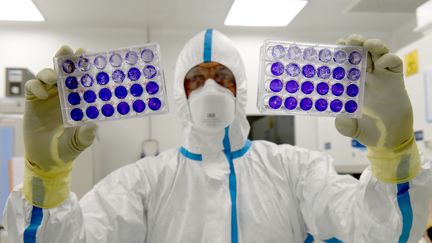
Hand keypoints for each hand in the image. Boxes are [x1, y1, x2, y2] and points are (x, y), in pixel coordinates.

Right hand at [23, 46, 96, 207]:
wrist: (47, 159)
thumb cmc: (68, 148)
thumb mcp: (80, 142)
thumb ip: (87, 135)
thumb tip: (93, 126)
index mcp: (79, 100)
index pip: (82, 80)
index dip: (84, 67)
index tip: (87, 55)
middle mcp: (64, 95)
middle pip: (64, 72)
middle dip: (66, 60)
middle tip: (69, 50)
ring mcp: (48, 97)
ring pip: (47, 76)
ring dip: (50, 72)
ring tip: (53, 78)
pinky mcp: (33, 102)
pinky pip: (32, 87)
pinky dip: (36, 86)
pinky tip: (41, 93)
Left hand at [334, 34, 419, 182]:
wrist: (390, 138)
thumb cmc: (368, 131)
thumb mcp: (351, 129)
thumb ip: (344, 125)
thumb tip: (340, 118)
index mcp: (351, 84)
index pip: (344, 63)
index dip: (340, 53)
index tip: (335, 46)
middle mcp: (364, 76)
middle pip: (359, 52)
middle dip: (355, 43)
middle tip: (351, 41)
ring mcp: (381, 76)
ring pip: (377, 52)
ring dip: (372, 44)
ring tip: (367, 45)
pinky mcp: (395, 78)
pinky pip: (394, 62)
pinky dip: (388, 58)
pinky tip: (381, 64)